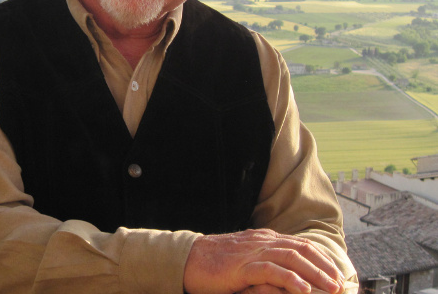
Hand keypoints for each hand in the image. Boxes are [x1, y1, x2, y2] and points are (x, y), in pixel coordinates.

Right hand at [183, 229, 343, 293]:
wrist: (188, 259)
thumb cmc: (215, 264)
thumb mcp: (245, 260)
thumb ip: (266, 263)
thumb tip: (289, 275)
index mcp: (264, 239)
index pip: (300, 244)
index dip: (321, 258)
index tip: (336, 272)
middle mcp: (262, 242)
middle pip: (301, 249)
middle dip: (324, 266)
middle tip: (340, 283)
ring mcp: (252, 252)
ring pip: (291, 258)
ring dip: (315, 273)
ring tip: (330, 287)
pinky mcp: (242, 267)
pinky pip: (271, 271)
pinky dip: (290, 279)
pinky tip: (303, 289)